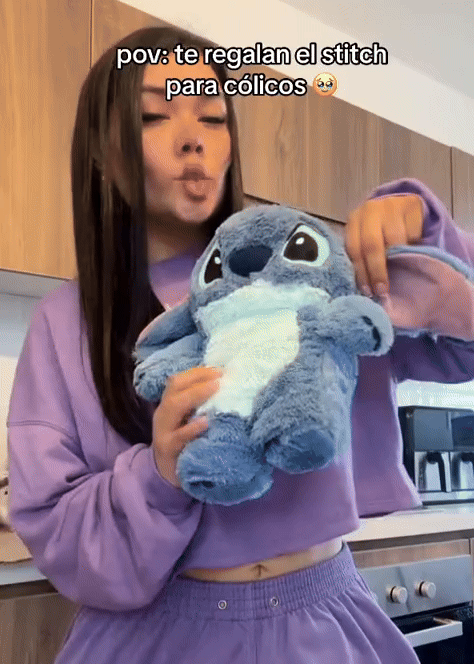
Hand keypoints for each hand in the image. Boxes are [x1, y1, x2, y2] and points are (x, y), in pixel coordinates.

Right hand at [152, 366, 221, 487]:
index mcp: (169, 404)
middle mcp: (163, 414)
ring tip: (214, 389)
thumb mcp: (188, 421)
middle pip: (174, 388)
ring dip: (195, 395)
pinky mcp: (168, 449)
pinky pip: (178, 437)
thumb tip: (225, 386)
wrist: (166, 474)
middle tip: (220, 378)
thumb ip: (199, 406)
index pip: (178, 380)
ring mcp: (163, 431)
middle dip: (197, 379)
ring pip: (172, 407)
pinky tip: (206, 422)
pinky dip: (192, 428)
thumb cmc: (183, 443)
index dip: (197, 372)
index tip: (219, 370)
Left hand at [345, 194, 423, 296]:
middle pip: (371, 244)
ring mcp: (391, 205)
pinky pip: (413, 233)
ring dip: (397, 259)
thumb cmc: (380, 230)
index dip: (361, 272)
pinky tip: (412, 249)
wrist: (402, 205)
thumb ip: (363, 256)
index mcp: (354, 220)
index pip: (354, 248)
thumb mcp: (367, 239)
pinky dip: (413, 245)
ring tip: (400, 270)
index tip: (368, 291)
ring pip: (394, 239)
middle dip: (377, 270)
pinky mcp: (412, 205)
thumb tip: (366, 288)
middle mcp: (370, 210)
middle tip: (383, 289)